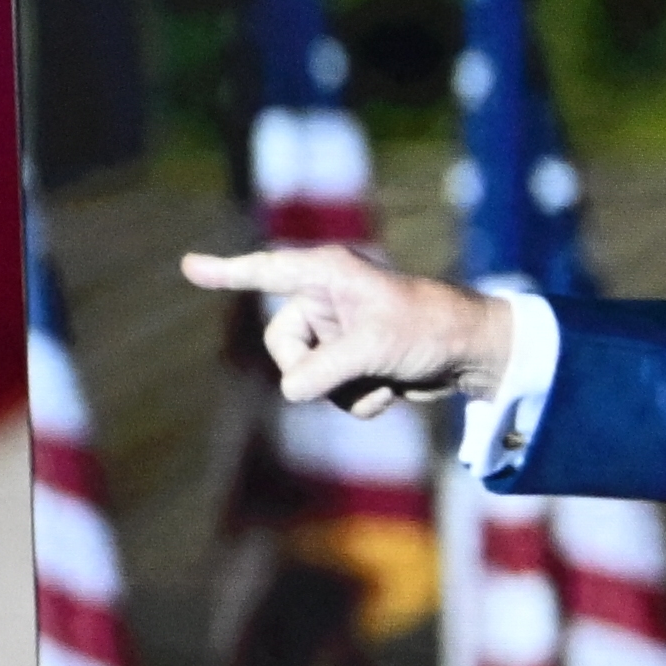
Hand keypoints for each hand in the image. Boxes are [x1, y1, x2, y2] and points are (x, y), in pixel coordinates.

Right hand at [185, 241, 519, 409]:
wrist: (476, 355)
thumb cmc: (427, 330)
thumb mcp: (372, 348)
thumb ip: (324, 369)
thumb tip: (290, 391)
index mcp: (327, 274)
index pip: (265, 272)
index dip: (225, 272)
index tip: (188, 267)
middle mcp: (326, 299)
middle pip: (284, 343)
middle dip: (311, 369)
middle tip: (349, 377)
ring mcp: (340, 331)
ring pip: (308, 372)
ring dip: (341, 388)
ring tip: (381, 382)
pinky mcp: (355, 359)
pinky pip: (332, 388)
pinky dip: (357, 397)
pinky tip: (389, 391)